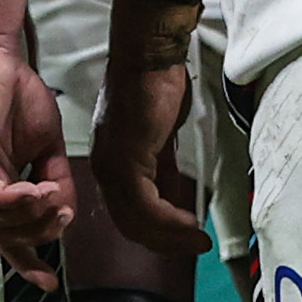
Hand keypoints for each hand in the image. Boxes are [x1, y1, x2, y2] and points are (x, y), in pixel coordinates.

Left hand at [0, 34, 74, 277]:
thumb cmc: (17, 95)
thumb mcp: (48, 144)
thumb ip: (57, 177)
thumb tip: (65, 212)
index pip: (9, 234)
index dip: (27, 261)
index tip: (50, 283)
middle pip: (2, 234)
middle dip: (37, 236)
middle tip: (62, 218)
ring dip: (27, 218)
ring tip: (51, 199)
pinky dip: (11, 200)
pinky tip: (35, 190)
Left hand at [91, 0, 209, 254]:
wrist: (149, 55)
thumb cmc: (156, 85)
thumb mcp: (160, 137)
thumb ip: (162, 167)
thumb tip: (174, 194)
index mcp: (110, 163)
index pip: (126, 212)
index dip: (154, 232)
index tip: (183, 238)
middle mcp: (105, 168)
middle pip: (129, 223)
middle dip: (163, 242)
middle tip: (193, 247)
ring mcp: (113, 165)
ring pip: (137, 220)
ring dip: (170, 236)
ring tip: (197, 240)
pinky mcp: (127, 159)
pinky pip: (147, 204)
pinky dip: (170, 220)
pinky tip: (190, 223)